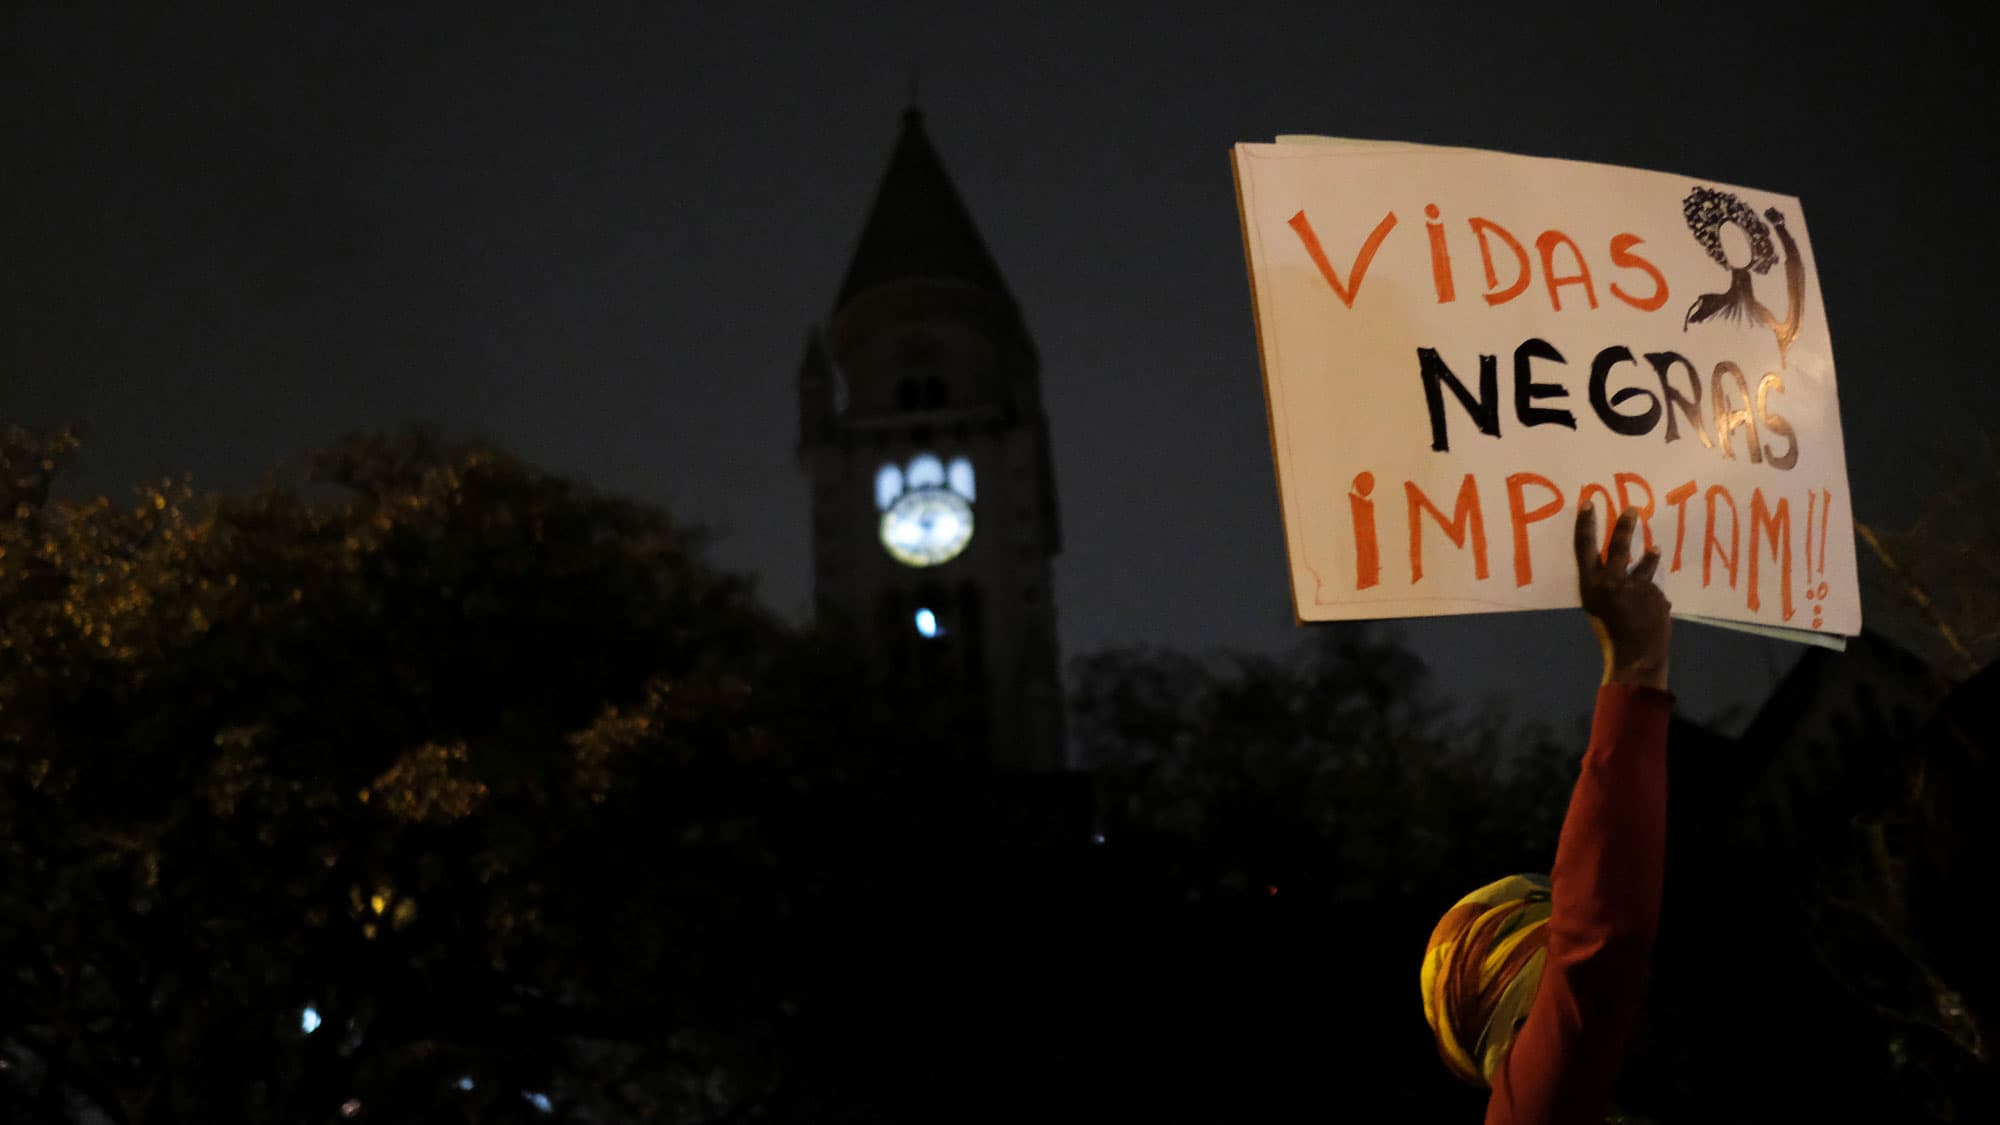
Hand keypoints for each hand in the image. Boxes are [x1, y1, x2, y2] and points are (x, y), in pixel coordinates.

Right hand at [1575, 503, 1670, 690]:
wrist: (1637, 655)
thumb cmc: (1609, 635)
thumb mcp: (1595, 608)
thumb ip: (1603, 589)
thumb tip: (1616, 573)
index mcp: (1591, 585)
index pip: (1584, 548)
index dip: (1585, 524)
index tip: (1588, 503)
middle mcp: (1612, 580)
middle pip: (1618, 545)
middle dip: (1625, 525)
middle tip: (1633, 510)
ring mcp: (1637, 585)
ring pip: (1644, 564)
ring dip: (1649, 555)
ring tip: (1655, 549)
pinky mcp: (1656, 593)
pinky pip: (1653, 591)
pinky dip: (1652, 599)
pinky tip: (1651, 613)